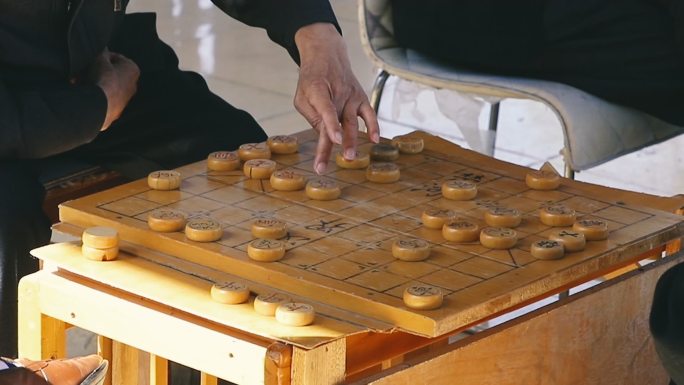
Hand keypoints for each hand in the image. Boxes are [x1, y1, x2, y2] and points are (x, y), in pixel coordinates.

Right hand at [86, 49, 139, 130]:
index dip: (101, 57)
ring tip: (77, 80)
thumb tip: (103, 48)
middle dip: (95, 71)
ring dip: (92, 82)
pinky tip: (82, 91)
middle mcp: (133, 84)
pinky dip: (94, 93)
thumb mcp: (100, 59)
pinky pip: (103, 97)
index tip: (91, 58)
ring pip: (105, 85)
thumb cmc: (104, 78)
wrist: (101, 104)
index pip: (115, 57)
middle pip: (110, 73)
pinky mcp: (116, 109)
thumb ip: (102, 52)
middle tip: (82, 70)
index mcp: (133, 69)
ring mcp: (125, 98)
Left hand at [294, 23, 379, 173]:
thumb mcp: (301, 97)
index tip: (334, 140)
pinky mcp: (361, 97)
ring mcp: (351, 96)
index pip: (326, 110)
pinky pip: (369, 113)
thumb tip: (327, 137)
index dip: (330, 125)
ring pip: (353, 121)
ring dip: (353, 140)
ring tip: (350, 157)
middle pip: (339, 121)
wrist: (327, 56)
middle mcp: (337, 93)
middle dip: (340, 142)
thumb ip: (313, 117)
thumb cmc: (311, 80)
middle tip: (341, 159)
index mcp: (318, 91)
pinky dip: (373, 126)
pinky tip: (374, 140)